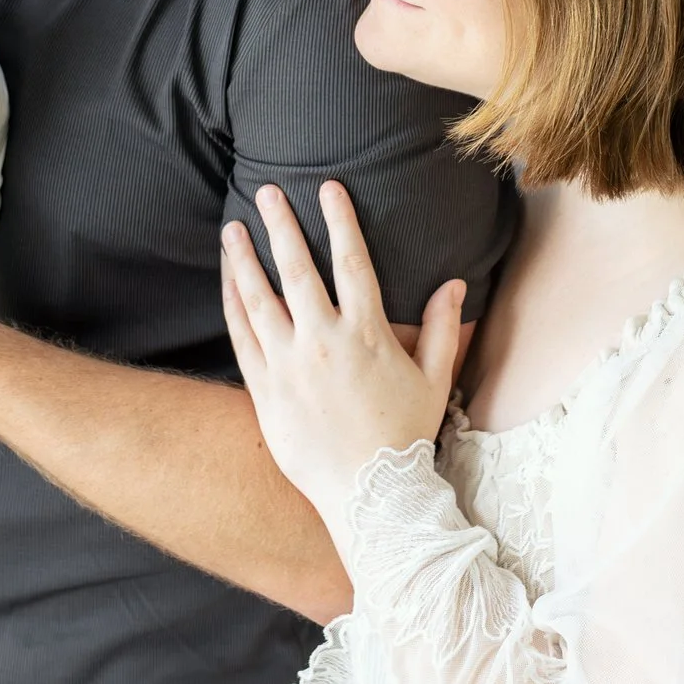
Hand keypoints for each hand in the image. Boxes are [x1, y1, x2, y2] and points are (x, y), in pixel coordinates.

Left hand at [220, 181, 465, 551]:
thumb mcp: (436, 381)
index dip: (340, 221)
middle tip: (268, 192)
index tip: (329, 188)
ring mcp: (290, 365)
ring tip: (233, 227)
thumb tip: (456, 284)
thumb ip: (445, 330)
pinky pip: (242, 337)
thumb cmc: (404, 436)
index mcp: (367, 335)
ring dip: (244, 258)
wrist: (369, 495)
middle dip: (281, 225)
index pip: (352, 262)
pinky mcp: (265, 390)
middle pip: (297, 270)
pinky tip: (227, 280)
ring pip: (259, 299)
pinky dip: (233, 304)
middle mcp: (324, 342)